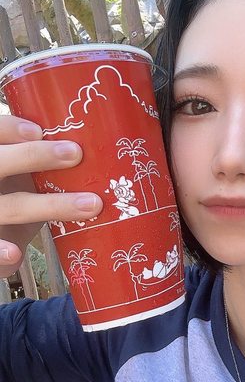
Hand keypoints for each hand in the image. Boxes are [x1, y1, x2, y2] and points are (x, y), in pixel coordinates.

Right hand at [0, 116, 102, 278]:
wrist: (1, 244)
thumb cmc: (17, 199)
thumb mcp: (25, 177)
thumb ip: (43, 166)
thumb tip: (97, 152)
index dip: (11, 129)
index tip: (40, 131)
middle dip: (33, 156)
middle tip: (75, 154)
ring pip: (10, 207)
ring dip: (50, 205)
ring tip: (90, 205)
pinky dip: (0, 251)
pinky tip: (16, 253)